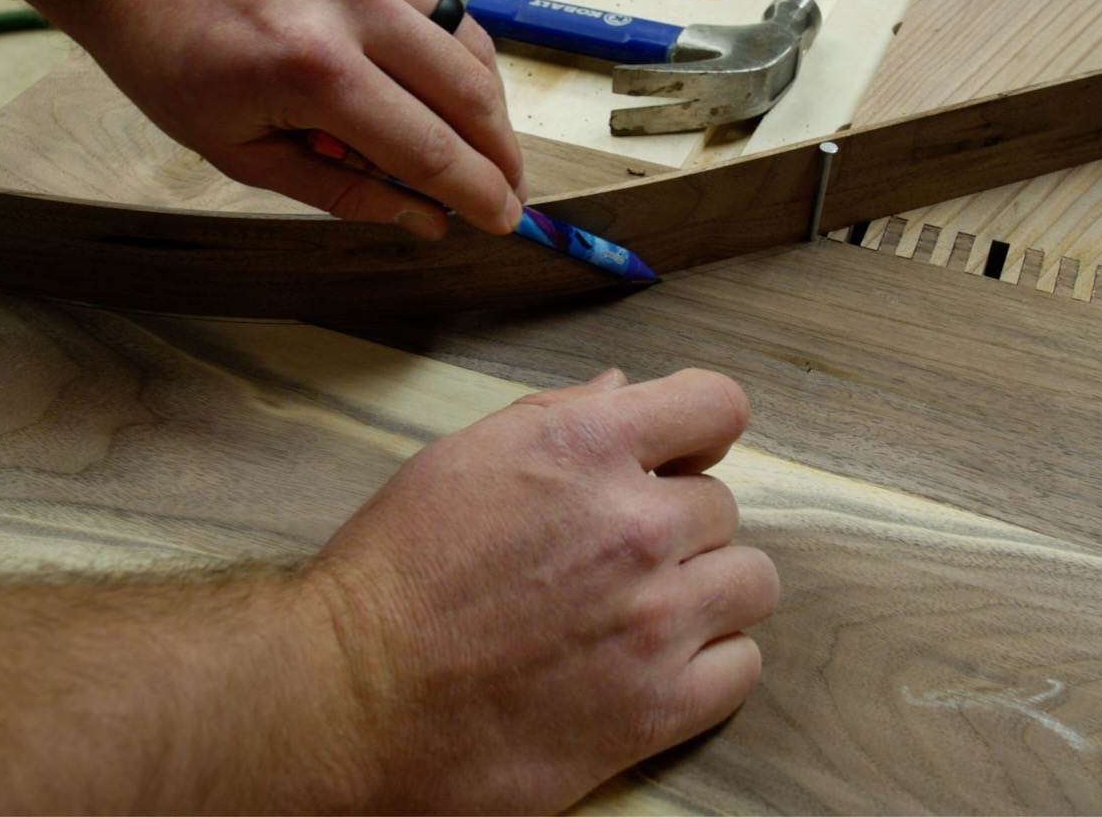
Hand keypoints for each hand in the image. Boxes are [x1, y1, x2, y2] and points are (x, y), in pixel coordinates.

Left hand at [60, 0, 525, 238]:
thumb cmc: (164, 51)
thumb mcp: (237, 149)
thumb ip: (339, 189)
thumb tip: (422, 218)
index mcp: (313, 72)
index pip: (428, 147)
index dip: (476, 192)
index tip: (504, 220)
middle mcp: (352, 9)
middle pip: (467, 94)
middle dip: (499, 153)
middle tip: (509, 190)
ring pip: (466, 44)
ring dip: (486, 104)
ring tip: (483, 146)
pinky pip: (437, 6)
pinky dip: (453, 53)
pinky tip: (443, 87)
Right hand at [301, 368, 779, 811]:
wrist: (350, 697)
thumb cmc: (393, 574)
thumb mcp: (463, 459)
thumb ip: (558, 419)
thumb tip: (627, 393)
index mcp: (585, 447)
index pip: (718, 405)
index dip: (698, 432)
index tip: (677, 458)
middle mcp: (634, 526)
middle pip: (722, 505)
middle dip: (677, 526)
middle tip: (615, 559)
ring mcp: (654, 620)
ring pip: (751, 581)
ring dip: (707, 592)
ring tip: (645, 612)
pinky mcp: (658, 707)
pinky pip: (742, 667)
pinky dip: (711, 664)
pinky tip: (656, 665)